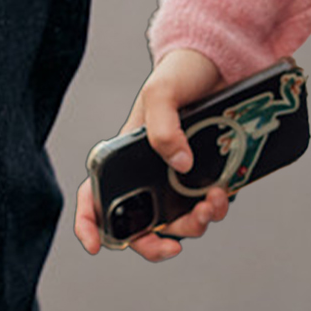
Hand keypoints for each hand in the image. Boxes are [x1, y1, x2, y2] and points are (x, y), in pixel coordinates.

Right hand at [74, 46, 231, 260]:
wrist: (220, 64)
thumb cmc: (178, 75)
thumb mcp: (161, 92)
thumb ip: (163, 128)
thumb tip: (180, 167)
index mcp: (123, 158)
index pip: (94, 196)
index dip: (89, 224)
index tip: (96, 245)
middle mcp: (147, 175)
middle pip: (141, 225)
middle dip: (155, 244)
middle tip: (173, 245)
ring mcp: (177, 180)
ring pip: (178, 222)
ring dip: (193, 226)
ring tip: (210, 205)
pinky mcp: (205, 179)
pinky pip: (206, 208)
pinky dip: (214, 209)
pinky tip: (221, 195)